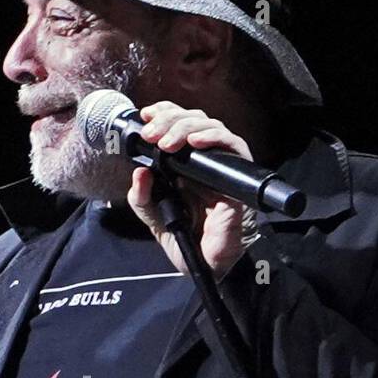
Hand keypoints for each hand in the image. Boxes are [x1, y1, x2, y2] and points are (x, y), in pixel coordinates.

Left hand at [126, 101, 253, 279]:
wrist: (205, 265)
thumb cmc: (185, 240)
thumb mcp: (153, 217)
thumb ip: (141, 197)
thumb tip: (139, 172)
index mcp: (185, 164)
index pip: (179, 124)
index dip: (165, 113)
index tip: (146, 116)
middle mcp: (204, 160)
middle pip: (194, 119)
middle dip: (170, 119)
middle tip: (151, 134)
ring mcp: (221, 167)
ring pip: (211, 125)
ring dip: (186, 126)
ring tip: (166, 142)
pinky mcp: (237, 177)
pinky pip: (233, 145)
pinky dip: (213, 137)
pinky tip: (195, 142)